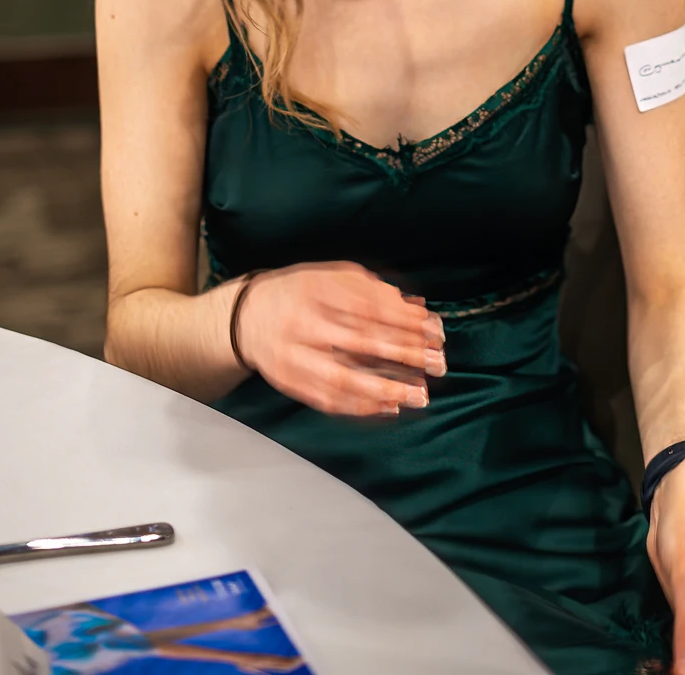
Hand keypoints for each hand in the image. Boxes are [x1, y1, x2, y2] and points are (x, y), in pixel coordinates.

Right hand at [231, 262, 445, 414]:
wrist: (246, 318)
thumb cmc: (300, 292)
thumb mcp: (331, 276)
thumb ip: (371, 288)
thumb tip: (415, 307)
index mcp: (317, 289)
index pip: (369, 307)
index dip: (405, 320)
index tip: (434, 330)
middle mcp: (305, 323)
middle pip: (362, 342)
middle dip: (405, 354)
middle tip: (438, 363)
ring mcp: (296, 357)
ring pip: (346, 378)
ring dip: (386, 389)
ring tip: (420, 395)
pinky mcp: (291, 383)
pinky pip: (328, 399)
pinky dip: (361, 407)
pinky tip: (388, 408)